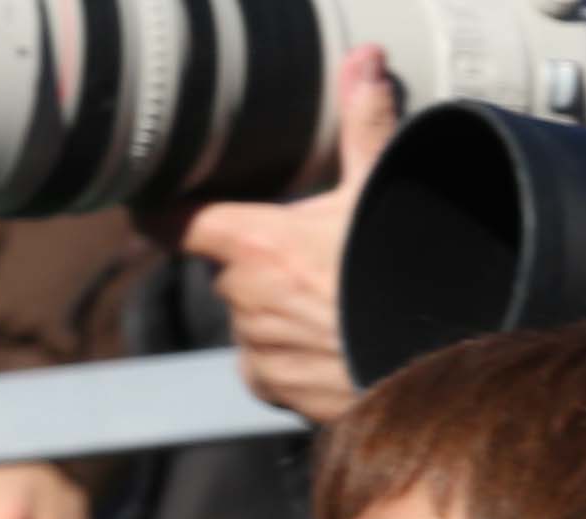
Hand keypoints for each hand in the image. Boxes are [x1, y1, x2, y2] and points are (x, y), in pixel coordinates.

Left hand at [162, 48, 402, 425]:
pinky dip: (285, 353)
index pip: (177, 223)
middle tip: (317, 259)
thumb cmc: (406, 271)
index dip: (159, 212)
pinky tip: (329, 342)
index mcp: (258, 244)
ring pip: (248, 315)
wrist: (437, 357)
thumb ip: (365, 128)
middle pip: (232, 268)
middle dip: (263, 262)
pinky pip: (262, 363)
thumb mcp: (384, 193)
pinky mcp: (270, 388)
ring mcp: (255, 348)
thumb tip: (364, 63)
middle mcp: (244, 298)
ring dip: (276, 308)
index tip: (148, 206)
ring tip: (335, 304)